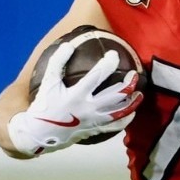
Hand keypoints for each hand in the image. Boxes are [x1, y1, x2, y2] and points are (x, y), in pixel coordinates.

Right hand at [6, 43, 141, 155]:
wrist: (39, 134)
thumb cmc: (43, 106)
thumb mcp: (48, 83)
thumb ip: (57, 62)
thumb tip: (69, 44)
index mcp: (76, 95)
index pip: (97, 76)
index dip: (107, 63)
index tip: (113, 54)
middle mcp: (88, 108)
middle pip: (115, 95)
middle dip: (128, 83)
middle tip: (134, 74)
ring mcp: (93, 121)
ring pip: (119, 112)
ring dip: (132, 102)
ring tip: (140, 94)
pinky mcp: (94, 131)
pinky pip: (115, 126)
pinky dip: (125, 119)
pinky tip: (132, 113)